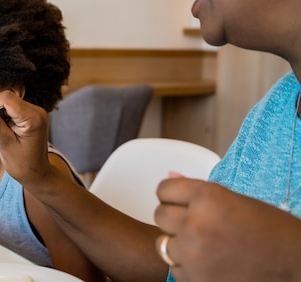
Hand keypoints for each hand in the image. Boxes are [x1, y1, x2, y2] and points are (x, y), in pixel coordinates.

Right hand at [0, 91, 51, 186]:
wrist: (37, 174)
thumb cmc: (23, 164)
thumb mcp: (4, 144)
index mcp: (33, 118)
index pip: (7, 99)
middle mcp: (37, 112)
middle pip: (7, 100)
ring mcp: (35, 113)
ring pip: (8, 104)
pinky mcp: (30, 116)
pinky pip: (12, 110)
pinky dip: (1, 119)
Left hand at [155, 176, 300, 281]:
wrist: (296, 264)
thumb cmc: (272, 230)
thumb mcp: (235, 199)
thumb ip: (197, 189)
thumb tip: (170, 176)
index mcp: (207, 197)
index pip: (164, 189)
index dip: (173, 195)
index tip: (182, 201)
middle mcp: (196, 223)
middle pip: (160, 215)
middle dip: (174, 218)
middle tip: (195, 224)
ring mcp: (193, 254)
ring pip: (163, 243)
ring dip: (178, 243)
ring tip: (203, 244)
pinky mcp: (196, 279)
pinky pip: (175, 268)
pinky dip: (187, 266)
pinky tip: (208, 262)